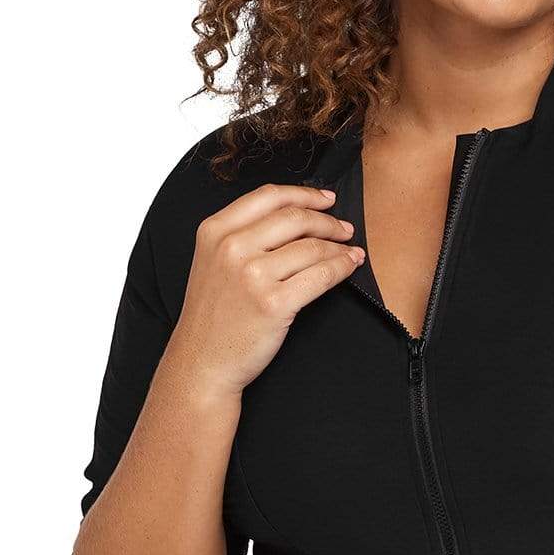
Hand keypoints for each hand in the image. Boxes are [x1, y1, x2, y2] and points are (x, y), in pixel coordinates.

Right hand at [168, 183, 364, 399]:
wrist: (202, 360)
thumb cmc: (213, 315)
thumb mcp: (213, 261)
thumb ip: (243, 235)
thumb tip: (298, 216)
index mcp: (215, 230)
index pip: (269, 196)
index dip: (305, 194)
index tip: (326, 199)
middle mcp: (231, 247)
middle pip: (295, 217)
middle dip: (328, 221)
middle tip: (344, 229)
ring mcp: (252, 275)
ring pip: (312, 247)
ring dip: (339, 247)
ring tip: (350, 251)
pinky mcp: (274, 303)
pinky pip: (321, 276)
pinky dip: (342, 268)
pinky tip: (349, 266)